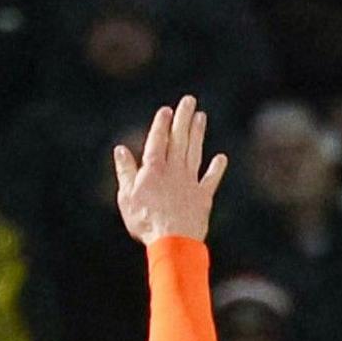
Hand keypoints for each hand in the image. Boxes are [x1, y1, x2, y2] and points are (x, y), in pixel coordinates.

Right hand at [114, 95, 228, 245]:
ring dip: (198, 134)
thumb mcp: (126, 197)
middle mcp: (174, 170)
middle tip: (190, 100)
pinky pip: (211, 178)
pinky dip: (216, 168)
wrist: (173, 240)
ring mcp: (191, 182)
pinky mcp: (203, 196)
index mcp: (153, 170)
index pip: (157, 141)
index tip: (166, 110)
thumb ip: (125, 172)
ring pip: (195, 152)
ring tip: (201, 117)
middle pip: (179, 140)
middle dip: (183, 119)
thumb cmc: (145, 221)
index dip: (161, 124)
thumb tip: (120, 150)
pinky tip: (220, 157)